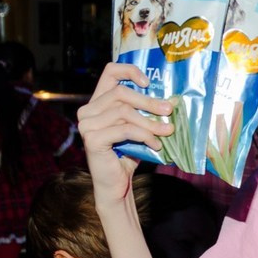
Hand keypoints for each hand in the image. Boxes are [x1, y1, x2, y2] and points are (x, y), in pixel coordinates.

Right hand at [76, 62, 170, 207]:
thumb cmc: (127, 156)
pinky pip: (124, 130)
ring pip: (124, 112)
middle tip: (169, 110)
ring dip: (150, 122)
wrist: (116, 185)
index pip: (110, 73)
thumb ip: (144, 113)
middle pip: (121, 93)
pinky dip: (144, 136)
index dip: (129, 71)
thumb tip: (170, 102)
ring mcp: (87, 125)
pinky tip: (156, 145)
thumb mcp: (137, 128)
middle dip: (148, 102)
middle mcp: (88, 111)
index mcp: (97, 103)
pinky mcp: (92, 139)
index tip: (148, 83)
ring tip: (167, 131)